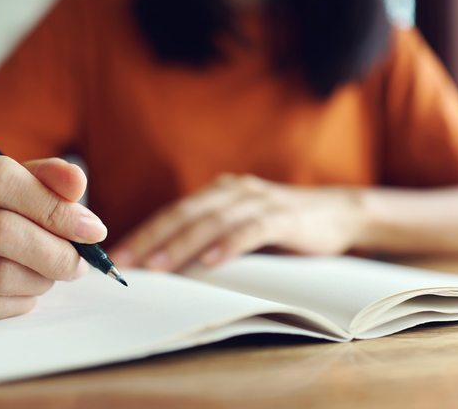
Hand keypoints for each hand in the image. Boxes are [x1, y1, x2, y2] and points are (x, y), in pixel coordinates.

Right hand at [0, 142, 107, 319]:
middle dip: (54, 252)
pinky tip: (31, 287)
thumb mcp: (20, 175)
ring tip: (55, 271)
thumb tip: (76, 183)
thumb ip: (51, 176)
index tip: (91, 229)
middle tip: (80, 261)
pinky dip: (20, 301)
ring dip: (40, 279)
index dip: (52, 208)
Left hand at [108, 174, 365, 271]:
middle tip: (126, 262)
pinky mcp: (283, 216)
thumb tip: (170, 261)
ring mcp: (258, 200)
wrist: (338, 212)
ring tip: (158, 266)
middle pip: (184, 214)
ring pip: (211, 222)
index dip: (144, 233)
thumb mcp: (241, 223)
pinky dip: (229, 245)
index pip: (173, 212)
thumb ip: (211, 234)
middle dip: (151, 238)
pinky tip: (211, 262)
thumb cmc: (282, 223)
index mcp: (219, 192)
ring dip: (182, 244)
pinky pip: (251, 230)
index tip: (119, 256)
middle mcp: (233, 190)